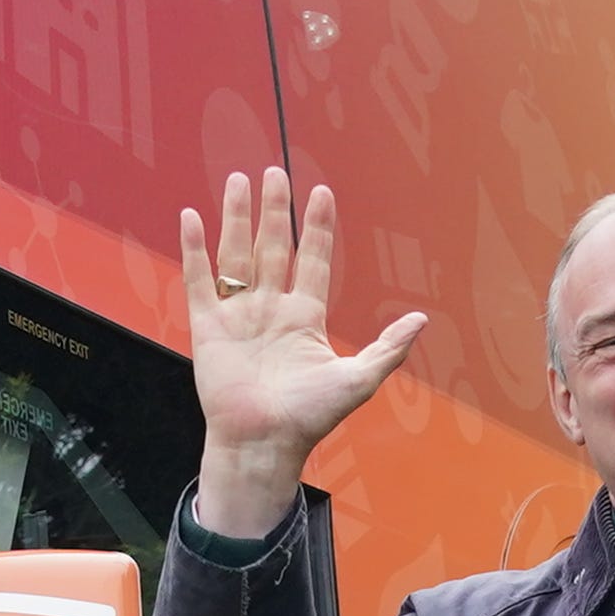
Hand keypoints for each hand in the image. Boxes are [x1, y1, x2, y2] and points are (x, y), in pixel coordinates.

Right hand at [181, 167, 424, 536]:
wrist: (264, 443)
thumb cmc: (309, 418)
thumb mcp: (358, 379)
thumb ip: (387, 348)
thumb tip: (422, 319)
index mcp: (304, 317)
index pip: (314, 260)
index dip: (318, 228)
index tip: (322, 193)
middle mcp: (271, 309)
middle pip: (273, 248)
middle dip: (275, 211)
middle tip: (276, 172)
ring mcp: (238, 315)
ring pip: (237, 254)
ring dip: (239, 218)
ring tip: (240, 180)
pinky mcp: (208, 327)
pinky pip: (199, 280)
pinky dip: (195, 249)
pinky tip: (192, 216)